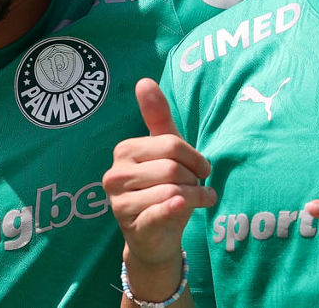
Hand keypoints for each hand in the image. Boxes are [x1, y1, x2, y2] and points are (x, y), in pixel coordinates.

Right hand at [103, 79, 214, 296]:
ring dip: (196, 196)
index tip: (202, 168)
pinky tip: (187, 206)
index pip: (170, 144)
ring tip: (199, 199)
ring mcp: (120, 202)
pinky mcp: (131, 225)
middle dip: (194, 178)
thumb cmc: (162, 187)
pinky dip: (179, 208)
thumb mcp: (164, 152)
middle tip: (199, 187)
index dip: (195, 157)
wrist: (155, 237)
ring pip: (172, 189)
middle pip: (172, 167)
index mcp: (124, 151)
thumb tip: (144, 80)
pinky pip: (161, 211)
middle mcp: (115, 174)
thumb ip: (157, 118)